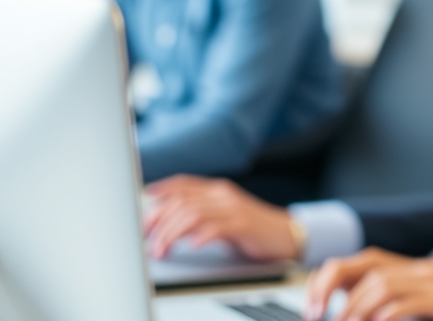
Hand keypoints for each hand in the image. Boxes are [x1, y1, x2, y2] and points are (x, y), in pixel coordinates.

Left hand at [144, 175, 298, 261]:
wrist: (287, 234)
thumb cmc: (252, 229)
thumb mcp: (224, 215)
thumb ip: (202, 213)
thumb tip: (168, 220)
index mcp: (218, 190)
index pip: (184, 184)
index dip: (162, 189)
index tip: (145, 199)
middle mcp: (224, 195)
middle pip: (183, 202)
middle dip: (160, 221)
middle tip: (149, 241)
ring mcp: (235, 209)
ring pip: (194, 214)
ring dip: (172, 234)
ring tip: (163, 249)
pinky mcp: (244, 225)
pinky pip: (218, 227)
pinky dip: (201, 236)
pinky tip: (193, 245)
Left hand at [305, 249, 432, 320]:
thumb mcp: (426, 311)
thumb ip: (400, 310)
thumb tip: (372, 318)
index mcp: (413, 275)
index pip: (368, 271)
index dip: (342, 289)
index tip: (324, 313)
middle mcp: (419, 273)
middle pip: (371, 277)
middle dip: (346, 302)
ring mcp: (431, 283)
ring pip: (384, 286)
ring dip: (360, 308)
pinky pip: (407, 302)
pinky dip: (387, 315)